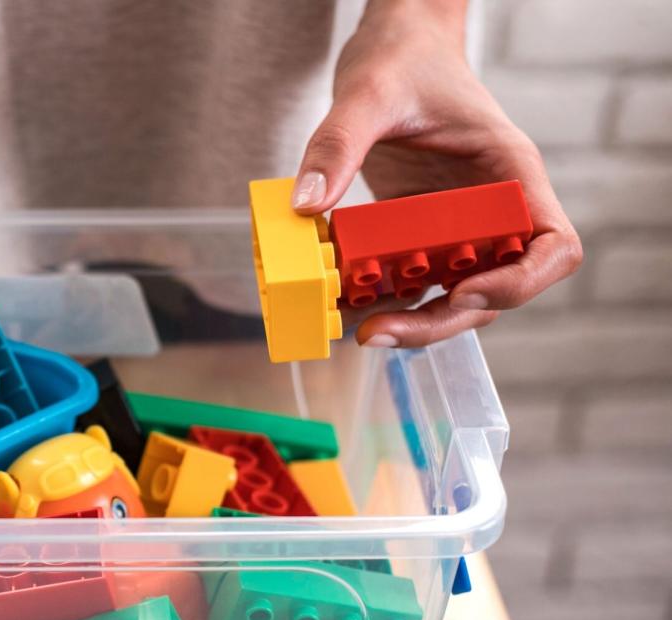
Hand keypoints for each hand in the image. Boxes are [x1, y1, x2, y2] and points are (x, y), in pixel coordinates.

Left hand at [291, 3, 582, 348]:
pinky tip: (343, 303)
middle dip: (442, 320)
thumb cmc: (402, 57)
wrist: (391, 46)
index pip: (552, 246)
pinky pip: (409, 278)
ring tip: (359, 329)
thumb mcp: (368, 92)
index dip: (519, 283)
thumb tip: (307, 203)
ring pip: (451, 294)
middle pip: (494, 288)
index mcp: (509, 172)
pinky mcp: (418, 231)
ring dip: (410, 320)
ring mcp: (456, 224)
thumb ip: (338, 144)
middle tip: (380, 333)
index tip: (464, 289)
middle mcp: (491, 207)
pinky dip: (381, 297)